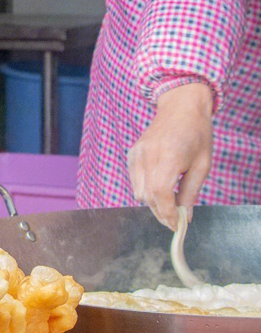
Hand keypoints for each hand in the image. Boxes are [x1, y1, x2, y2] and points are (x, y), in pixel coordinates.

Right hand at [127, 81, 213, 228]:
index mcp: (168, 156)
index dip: (167, 213)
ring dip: (153, 202)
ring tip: (169, 201)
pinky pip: (135, 181)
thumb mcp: (202, 165)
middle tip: (174, 220)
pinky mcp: (132, 153)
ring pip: (139, 192)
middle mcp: (148, 155)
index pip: (160, 194)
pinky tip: (159, 185)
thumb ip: (190, 192)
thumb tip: (185, 217)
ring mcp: (137, 153)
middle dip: (161, 212)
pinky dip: (145, 189)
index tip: (176, 225)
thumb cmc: (196, 134)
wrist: (181, 107)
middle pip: (148, 196)